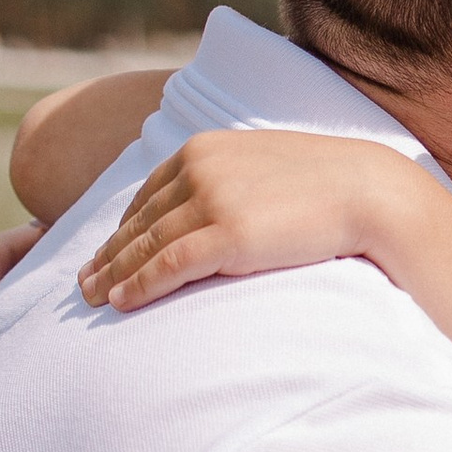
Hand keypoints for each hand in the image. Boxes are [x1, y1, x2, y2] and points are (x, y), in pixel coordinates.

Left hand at [80, 130, 402, 311]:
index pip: (148, 194)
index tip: (104, 253)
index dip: (121, 228)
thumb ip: (228, 182)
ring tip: (92, 299)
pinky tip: (120, 303)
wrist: (369, 191)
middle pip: (139, 220)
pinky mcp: (228, 234)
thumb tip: (210, 211)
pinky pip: (168, 266)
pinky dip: (138, 285)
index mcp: (204, 149)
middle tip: (83, 283)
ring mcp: (212, 200)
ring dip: (113, 275)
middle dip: (108, 254)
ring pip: (146, 245)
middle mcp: (199, 168)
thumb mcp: (264, 170)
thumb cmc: (326, 186)